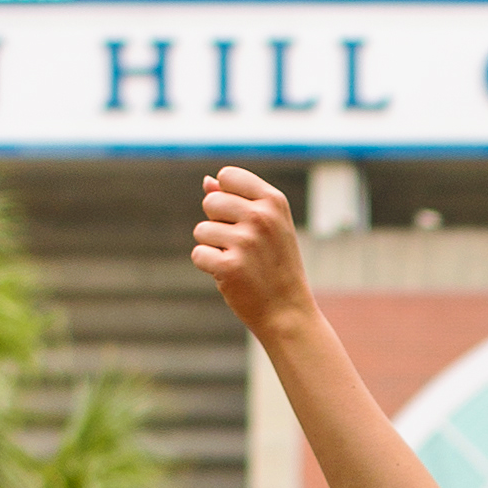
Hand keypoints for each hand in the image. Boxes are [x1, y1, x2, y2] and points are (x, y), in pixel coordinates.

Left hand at [191, 164, 313, 338]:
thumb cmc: (276, 266)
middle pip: (211, 201)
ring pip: (201, 230)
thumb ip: (239, 201)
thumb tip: (207, 181)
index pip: (227, 175)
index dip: (225, 196)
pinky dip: (209, 266)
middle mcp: (260, 217)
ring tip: (240, 262)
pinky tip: (231, 276)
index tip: (240, 218)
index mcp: (273, 201)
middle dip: (217, 223)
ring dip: (213, 247)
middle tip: (242, 247)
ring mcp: (245, 242)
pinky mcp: (229, 266)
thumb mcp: (269, 227)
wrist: (288, 312)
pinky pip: (199, 254)